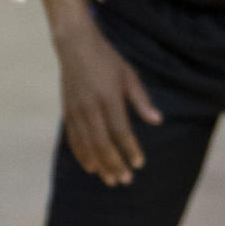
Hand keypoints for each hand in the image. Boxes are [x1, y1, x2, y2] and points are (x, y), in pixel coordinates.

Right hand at [56, 20, 161, 185]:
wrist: (75, 45)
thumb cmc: (106, 59)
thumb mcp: (129, 75)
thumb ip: (141, 100)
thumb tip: (157, 120)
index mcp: (108, 97)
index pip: (120, 131)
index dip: (130, 149)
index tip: (139, 164)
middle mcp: (90, 107)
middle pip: (102, 143)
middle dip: (114, 164)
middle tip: (125, 180)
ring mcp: (76, 111)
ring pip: (86, 145)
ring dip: (99, 164)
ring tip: (110, 180)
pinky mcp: (66, 112)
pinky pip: (73, 139)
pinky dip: (81, 154)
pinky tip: (90, 166)